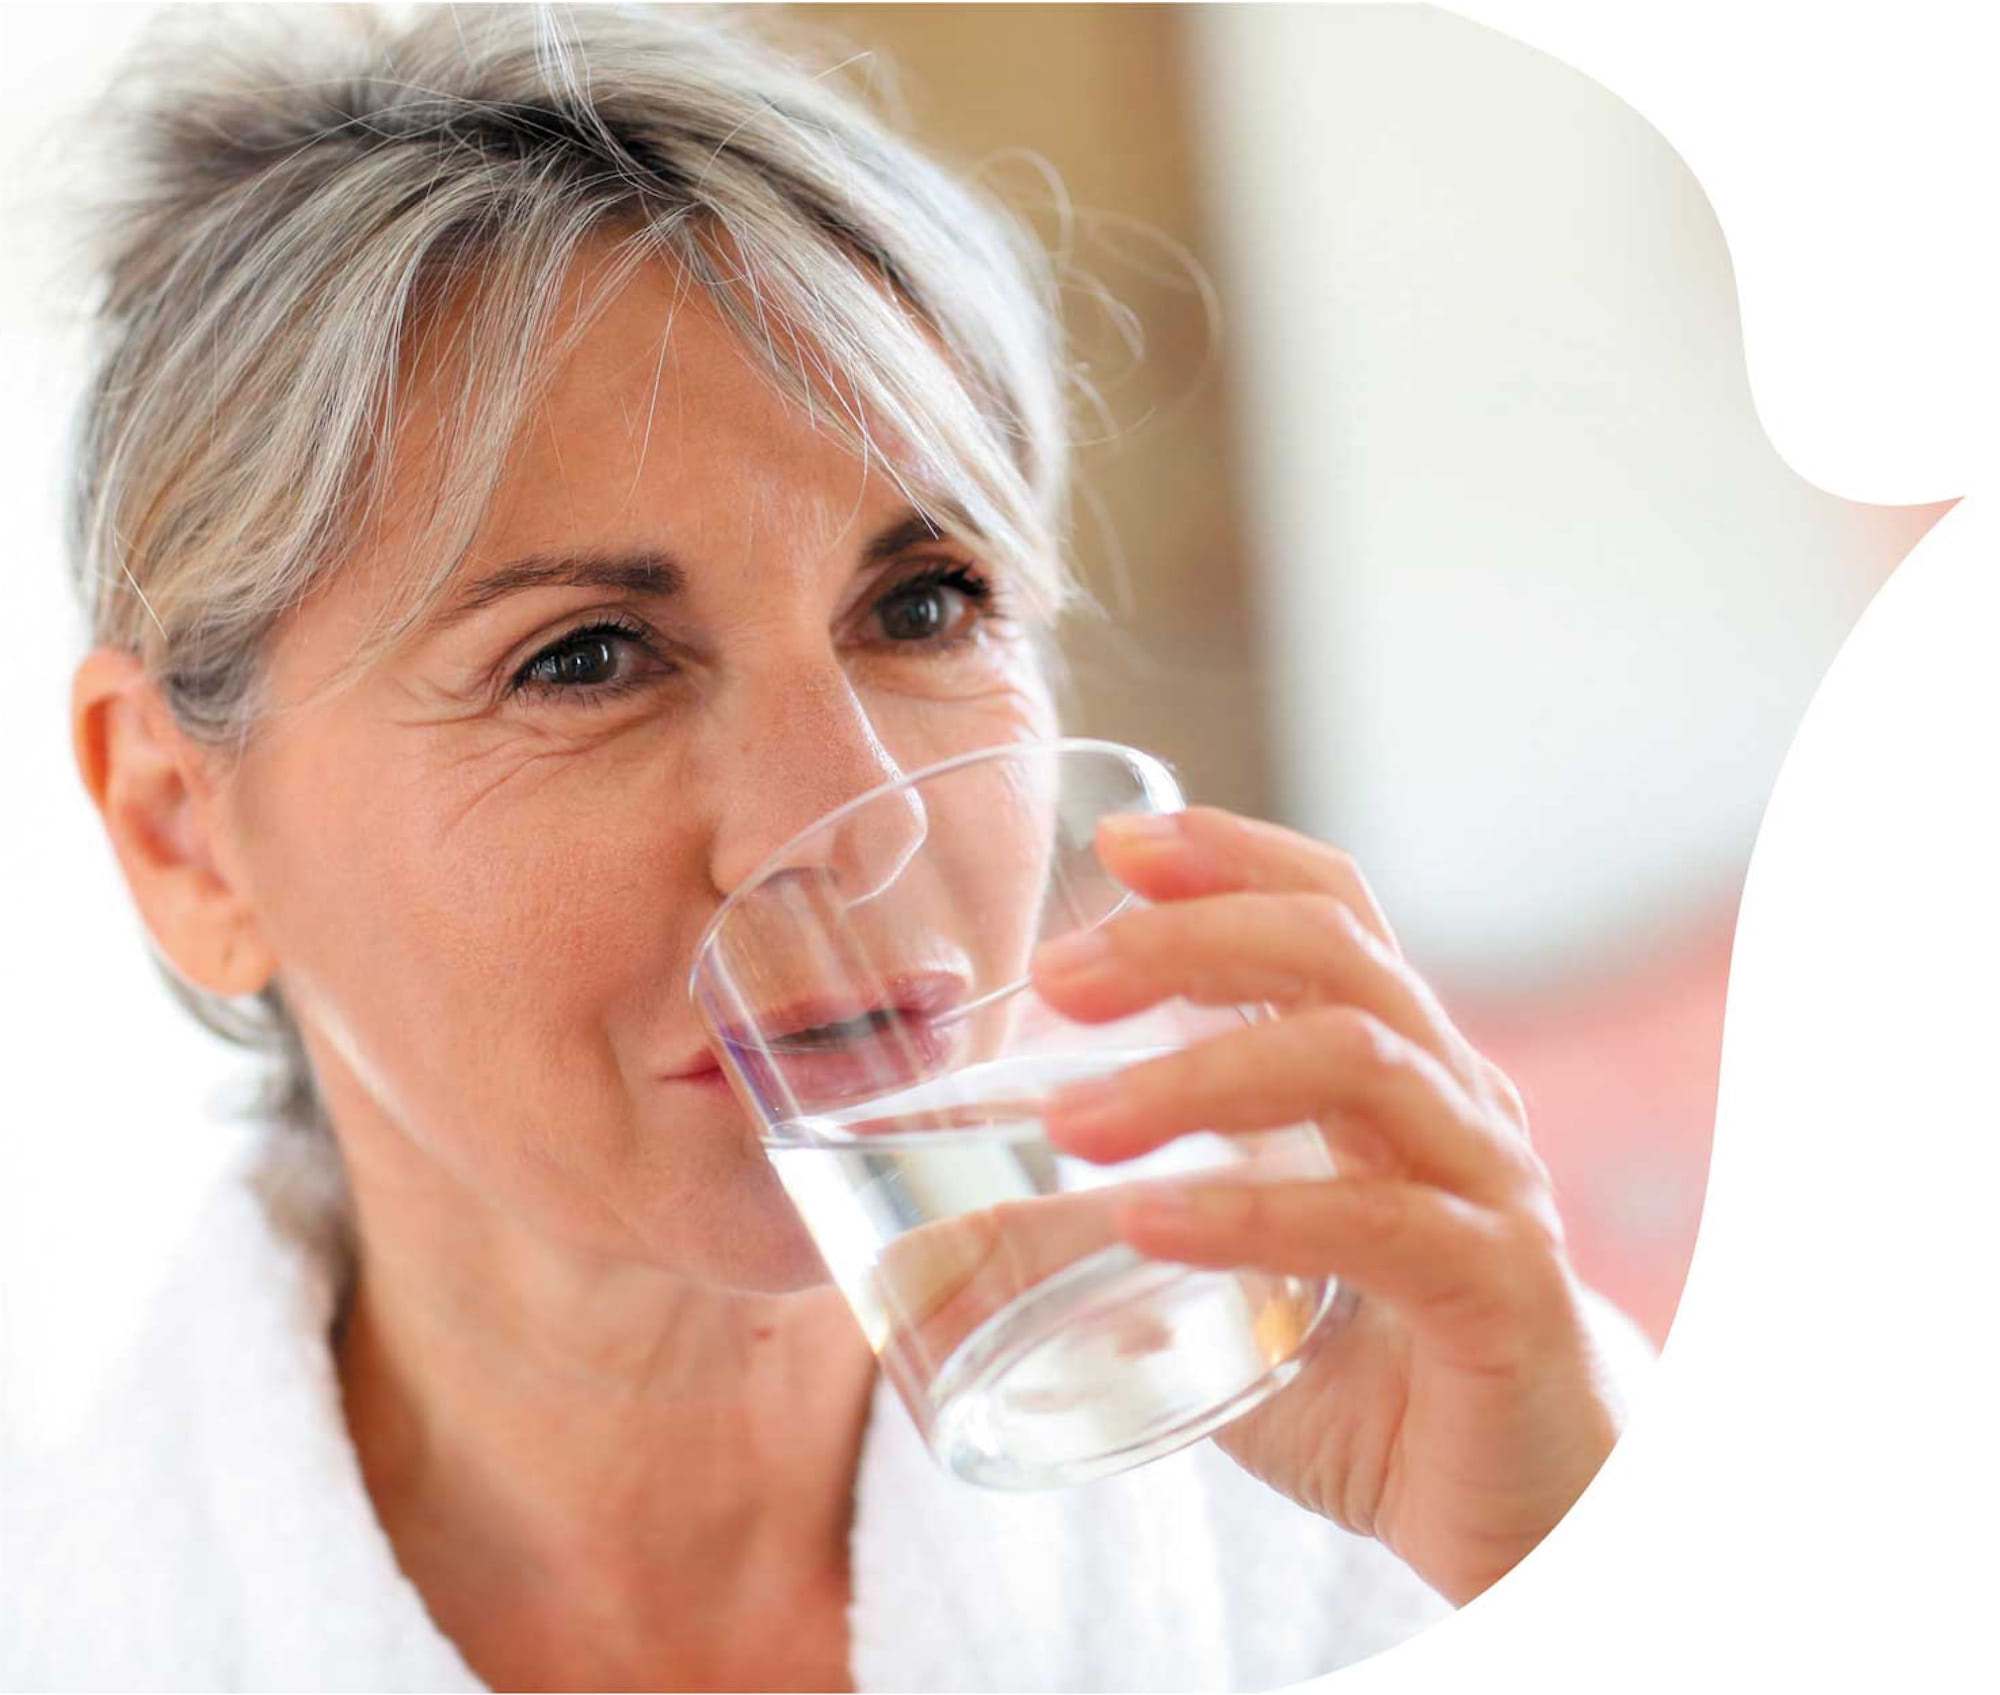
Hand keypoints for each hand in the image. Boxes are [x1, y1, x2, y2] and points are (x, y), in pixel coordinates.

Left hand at [1029, 806, 1621, 1605]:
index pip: (1331, 911)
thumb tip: (940, 1235)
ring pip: (1354, 1058)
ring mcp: (1487, 1188)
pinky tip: (1145, 1223)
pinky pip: (1379, 1222)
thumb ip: (1106, 1249)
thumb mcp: (1221, 1296)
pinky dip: (1249, 1213)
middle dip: (1187, 938)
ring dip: (1196, 1072)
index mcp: (1395, 1073)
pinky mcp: (1502, 1292)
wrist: (1534, 1526)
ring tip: (1071, 1124)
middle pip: (1334, 951)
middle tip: (1059, 976)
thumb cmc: (1370, 1391)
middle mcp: (1451, 1102)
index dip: (1232, 856)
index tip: (1117, 844)